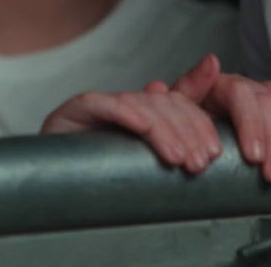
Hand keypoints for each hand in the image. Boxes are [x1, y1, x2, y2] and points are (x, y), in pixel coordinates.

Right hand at [40, 84, 223, 173]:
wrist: (56, 184)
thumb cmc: (100, 173)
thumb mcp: (148, 161)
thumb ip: (180, 130)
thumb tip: (212, 87)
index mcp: (142, 113)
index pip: (177, 104)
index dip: (198, 124)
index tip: (214, 153)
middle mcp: (123, 103)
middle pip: (162, 103)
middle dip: (186, 131)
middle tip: (199, 162)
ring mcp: (100, 105)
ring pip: (138, 105)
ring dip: (163, 130)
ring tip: (177, 158)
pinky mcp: (77, 109)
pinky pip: (104, 105)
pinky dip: (126, 114)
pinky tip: (142, 128)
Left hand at [172, 54, 270, 183]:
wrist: (194, 134)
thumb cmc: (186, 125)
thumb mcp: (178, 110)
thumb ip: (190, 87)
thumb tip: (212, 61)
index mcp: (218, 85)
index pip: (241, 93)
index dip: (251, 124)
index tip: (254, 157)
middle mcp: (244, 85)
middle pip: (268, 101)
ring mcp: (263, 91)